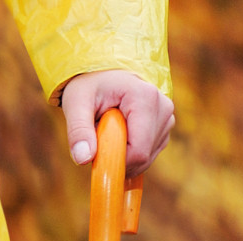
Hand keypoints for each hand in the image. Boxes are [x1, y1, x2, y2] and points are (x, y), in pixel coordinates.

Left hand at [59, 70, 174, 173]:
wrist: (102, 77)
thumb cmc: (88, 87)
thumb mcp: (76, 104)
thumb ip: (78, 131)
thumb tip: (83, 159)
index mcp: (145, 97)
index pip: (138, 150)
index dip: (115, 162)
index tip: (95, 158)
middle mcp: (163, 107)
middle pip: (143, 156)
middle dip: (117, 157)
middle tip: (98, 138)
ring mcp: (167, 118)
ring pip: (146, 158)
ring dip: (122, 154)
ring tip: (108, 131)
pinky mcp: (164, 128)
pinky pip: (147, 155)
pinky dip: (129, 153)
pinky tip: (119, 135)